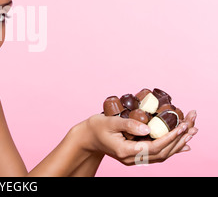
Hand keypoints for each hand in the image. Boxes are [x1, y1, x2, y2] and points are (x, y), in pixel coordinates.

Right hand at [83, 110, 197, 165]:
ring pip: (162, 154)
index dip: (170, 137)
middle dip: (179, 139)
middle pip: (162, 153)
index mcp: (126, 151)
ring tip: (191, 130)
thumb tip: (147, 128)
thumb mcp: (109, 122)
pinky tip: (182, 143)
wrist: (87, 138)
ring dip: (178, 143)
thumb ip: (127, 124)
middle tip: (192, 125)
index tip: (182, 125)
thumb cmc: (96, 127)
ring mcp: (134, 159)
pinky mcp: (136, 155)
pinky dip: (171, 148)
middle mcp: (132, 159)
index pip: (154, 147)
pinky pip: (157, 154)